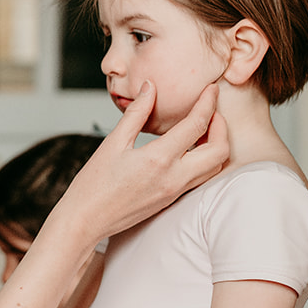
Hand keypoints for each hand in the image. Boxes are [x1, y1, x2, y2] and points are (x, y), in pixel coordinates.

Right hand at [52, 81, 226, 241]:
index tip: (211, 89)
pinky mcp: (172, 199)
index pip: (196, 125)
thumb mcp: (113, 142)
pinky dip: (204, 159)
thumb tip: (150, 88)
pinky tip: (188, 148)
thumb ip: (136, 113)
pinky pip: (200, 177)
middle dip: (221, 127)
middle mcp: (173, 178)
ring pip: (213, 167)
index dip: (208, 103)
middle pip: (218, 150)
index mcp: (158, 159)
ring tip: (201, 128)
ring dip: (215, 144)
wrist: (86, 220)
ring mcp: (175, 191)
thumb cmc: (93, 185)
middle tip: (211, 111)